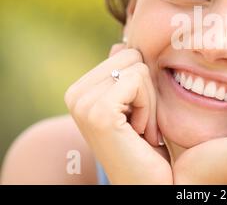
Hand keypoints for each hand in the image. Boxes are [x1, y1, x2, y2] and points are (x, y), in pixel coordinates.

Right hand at [64, 43, 171, 183]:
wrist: (146, 182)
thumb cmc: (144, 143)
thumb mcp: (133, 103)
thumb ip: (121, 74)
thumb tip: (119, 45)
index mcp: (80, 89)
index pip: (124, 53)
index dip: (142, 83)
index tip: (136, 114)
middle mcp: (74, 94)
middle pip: (132, 56)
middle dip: (147, 90)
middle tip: (139, 122)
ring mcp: (83, 103)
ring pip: (138, 68)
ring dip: (149, 102)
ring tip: (139, 129)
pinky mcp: (98, 112)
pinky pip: (139, 81)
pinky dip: (148, 108)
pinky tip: (139, 133)